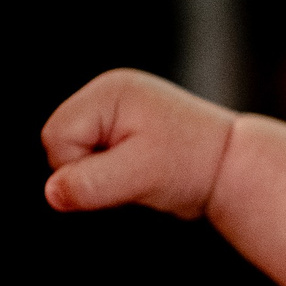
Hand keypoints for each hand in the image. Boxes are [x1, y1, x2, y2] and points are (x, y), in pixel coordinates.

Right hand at [43, 68, 239, 218]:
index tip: (128, 173)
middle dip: (91, 171)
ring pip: (76, 156)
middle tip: (138, 175)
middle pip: (60, 144)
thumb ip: (92, 184)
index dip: (81, 167)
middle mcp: (109, 94)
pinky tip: (143, 173)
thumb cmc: (192, 166)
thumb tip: (50, 193)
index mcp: (109, 92)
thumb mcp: (141, 176)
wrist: (234, 169)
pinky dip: (113, 176)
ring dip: (103, 177)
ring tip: (144, 173)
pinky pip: (94, 161)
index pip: (57, 136)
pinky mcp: (123, 132)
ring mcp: (116, 112)